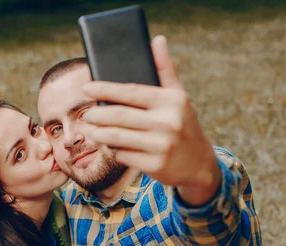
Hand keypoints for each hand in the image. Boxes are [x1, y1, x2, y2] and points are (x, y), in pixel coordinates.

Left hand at [81, 35, 220, 206]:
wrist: (199, 164)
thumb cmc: (182, 124)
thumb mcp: (178, 96)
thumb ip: (165, 69)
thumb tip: (157, 40)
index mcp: (171, 100)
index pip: (131, 91)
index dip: (105, 89)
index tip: (86, 88)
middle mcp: (168, 122)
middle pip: (119, 116)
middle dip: (97, 115)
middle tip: (86, 115)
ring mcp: (162, 145)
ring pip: (117, 137)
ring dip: (100, 134)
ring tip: (92, 132)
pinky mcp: (155, 165)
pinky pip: (124, 155)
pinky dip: (114, 151)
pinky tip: (111, 147)